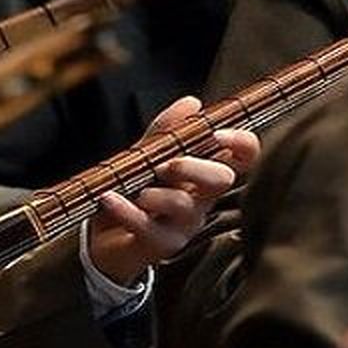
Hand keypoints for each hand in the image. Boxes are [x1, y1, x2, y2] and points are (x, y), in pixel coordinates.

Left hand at [88, 96, 257, 284]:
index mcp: (204, 174)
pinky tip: (109, 197)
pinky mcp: (161, 245)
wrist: (104, 238)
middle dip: (194, 166)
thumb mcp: (145, 156)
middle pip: (222, 179)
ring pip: (185, 205)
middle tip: (165, 165)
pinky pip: (148, 227)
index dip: (241, 143)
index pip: (243, 157)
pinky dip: (125, 210)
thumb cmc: (132, 193)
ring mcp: (184, 225)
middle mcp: (201, 199)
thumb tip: (192, 102)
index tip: (218, 133)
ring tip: (136, 191)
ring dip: (157, 193)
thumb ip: (165, 132)